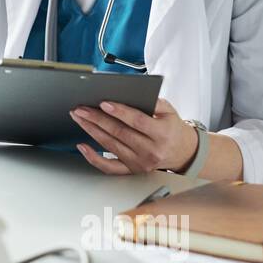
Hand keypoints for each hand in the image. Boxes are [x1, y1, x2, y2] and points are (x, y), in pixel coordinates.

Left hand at [68, 96, 198, 175]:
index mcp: (162, 134)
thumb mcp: (169, 111)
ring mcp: (140, 163)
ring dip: (91, 130)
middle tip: (81, 108)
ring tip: (79, 118)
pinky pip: (109, 167)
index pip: (137, 122)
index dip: (120, 112)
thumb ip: (153, 101)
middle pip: (119, 133)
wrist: (182, 152)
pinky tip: (82, 146)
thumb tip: (130, 93)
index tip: (104, 103)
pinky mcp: (131, 170)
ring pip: (110, 145)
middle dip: (97, 119)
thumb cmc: (171, 128)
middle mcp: (151, 151)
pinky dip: (93, 157)